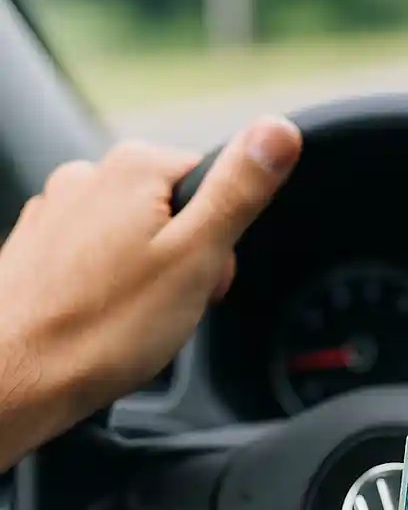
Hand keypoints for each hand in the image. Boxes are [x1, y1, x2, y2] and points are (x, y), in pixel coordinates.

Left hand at [0, 117, 300, 467]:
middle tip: (173, 303)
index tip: (205, 275)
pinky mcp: (38, 247)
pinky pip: (97, 258)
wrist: (19, 378)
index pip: (214, 182)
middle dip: (186, 258)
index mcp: (134, 168)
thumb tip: (279, 131)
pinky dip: (109, 286)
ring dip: (149, 274)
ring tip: (135, 316)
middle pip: (174, 209)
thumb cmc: (105, 328)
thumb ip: (241, 190)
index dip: (223, 238)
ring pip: (135, 236)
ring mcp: (56, 211)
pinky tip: (105, 317)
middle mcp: (88, 176)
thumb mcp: (199, 256)